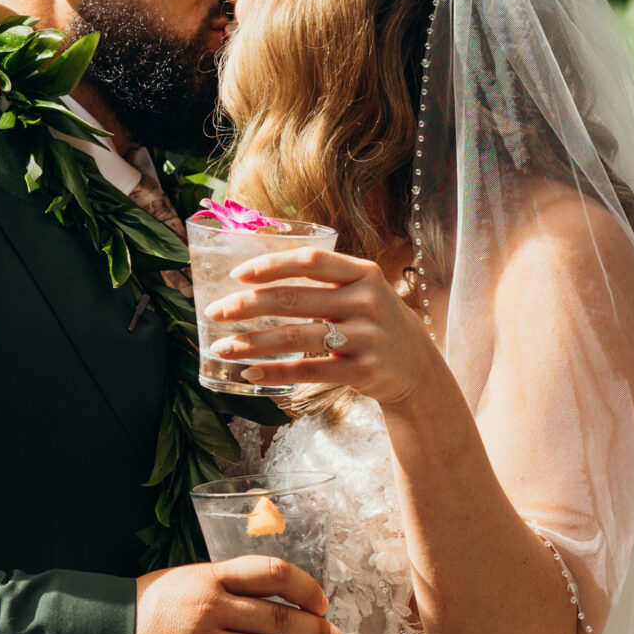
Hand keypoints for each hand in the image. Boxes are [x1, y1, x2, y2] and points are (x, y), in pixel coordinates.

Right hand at [128, 557, 339, 633]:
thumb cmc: (144, 609)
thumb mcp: (183, 580)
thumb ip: (224, 585)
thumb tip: (274, 599)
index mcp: (209, 577)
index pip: (272, 572)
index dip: (306, 587)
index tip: (321, 603)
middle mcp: (209, 609)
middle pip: (280, 618)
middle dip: (315, 630)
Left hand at [206, 248, 442, 409]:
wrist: (418, 367)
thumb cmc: (375, 322)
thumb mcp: (363, 290)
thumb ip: (324, 279)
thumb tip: (258, 273)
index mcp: (363, 273)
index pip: (310, 260)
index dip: (270, 265)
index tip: (237, 275)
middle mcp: (366, 302)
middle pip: (294, 299)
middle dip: (247, 305)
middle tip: (215, 312)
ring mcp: (366, 337)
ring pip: (295, 337)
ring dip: (252, 342)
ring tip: (222, 347)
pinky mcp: (363, 371)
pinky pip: (309, 371)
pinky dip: (275, 372)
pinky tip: (250, 372)